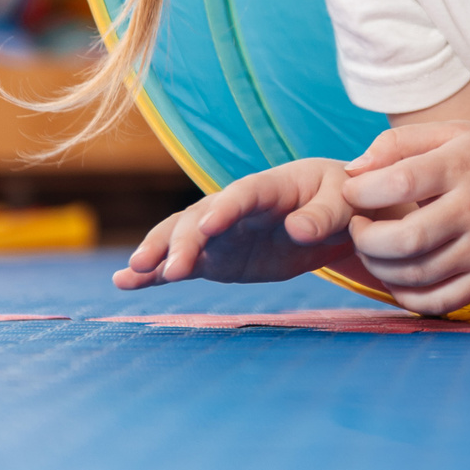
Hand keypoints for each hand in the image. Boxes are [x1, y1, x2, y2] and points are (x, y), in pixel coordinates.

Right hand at [114, 158, 357, 289]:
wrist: (337, 215)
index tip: (207, 226)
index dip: (225, 209)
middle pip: (202, 220)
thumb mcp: (344, 203)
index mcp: (270, 187)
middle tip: (166, 267)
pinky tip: (125, 283)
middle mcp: (236, 207)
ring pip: (183, 238)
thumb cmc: (344, 199)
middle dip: (182, 242)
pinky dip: (155, 273)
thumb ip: (323, 215)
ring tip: (132, 274)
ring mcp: (221, 233)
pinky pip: (183, 264)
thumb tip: (299, 229)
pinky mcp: (217, 258)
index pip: (243, 194)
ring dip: (159, 253)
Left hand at [342, 122, 469, 315]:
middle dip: (365, 239)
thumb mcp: (453, 132)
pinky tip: (397, 278)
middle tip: (358, 228)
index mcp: (462, 164)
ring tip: (374, 250)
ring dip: (378, 268)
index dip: (363, 192)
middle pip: (405, 238)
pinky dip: (406, 297)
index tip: (353, 193)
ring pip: (416, 274)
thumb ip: (398, 143)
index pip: (399, 182)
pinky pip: (438, 302)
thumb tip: (352, 172)